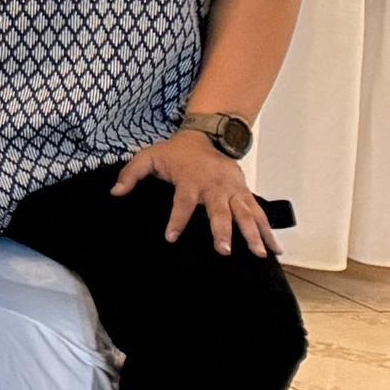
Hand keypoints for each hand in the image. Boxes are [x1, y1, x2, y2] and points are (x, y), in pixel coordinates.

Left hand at [118, 126, 273, 255]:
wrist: (206, 135)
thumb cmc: (175, 152)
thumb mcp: (148, 157)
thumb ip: (130, 174)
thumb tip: (114, 192)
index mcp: (189, 180)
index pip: (182, 202)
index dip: (177, 219)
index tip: (170, 237)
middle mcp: (213, 186)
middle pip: (218, 210)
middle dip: (222, 230)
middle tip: (224, 250)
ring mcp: (232, 190)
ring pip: (245, 213)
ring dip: (252, 233)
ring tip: (259, 254)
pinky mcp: (244, 192)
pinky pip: (258, 212)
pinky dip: (268, 230)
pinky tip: (275, 249)